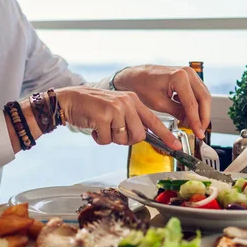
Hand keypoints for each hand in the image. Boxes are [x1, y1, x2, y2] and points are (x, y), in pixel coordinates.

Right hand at [56, 86, 181, 148]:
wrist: (70, 99)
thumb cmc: (93, 107)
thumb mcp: (116, 108)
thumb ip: (130, 119)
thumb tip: (140, 137)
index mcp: (133, 100)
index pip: (153, 120)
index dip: (166, 136)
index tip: (176, 146)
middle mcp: (127, 102)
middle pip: (138, 136)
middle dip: (126, 139)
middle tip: (113, 131)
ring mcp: (116, 108)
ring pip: (122, 139)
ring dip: (110, 138)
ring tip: (102, 126)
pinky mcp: (103, 116)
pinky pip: (107, 140)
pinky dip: (99, 139)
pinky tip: (94, 128)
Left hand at [113, 65, 210, 138]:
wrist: (135, 76)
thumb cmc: (142, 86)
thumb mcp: (159, 103)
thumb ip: (177, 113)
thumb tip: (190, 123)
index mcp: (179, 78)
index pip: (193, 104)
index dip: (197, 121)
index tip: (198, 133)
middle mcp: (187, 72)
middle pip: (204, 98)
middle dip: (203, 117)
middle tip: (200, 131)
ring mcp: (189, 73)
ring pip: (204, 95)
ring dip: (201, 111)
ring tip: (195, 124)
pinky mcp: (188, 76)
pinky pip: (198, 91)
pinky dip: (197, 103)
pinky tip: (189, 113)